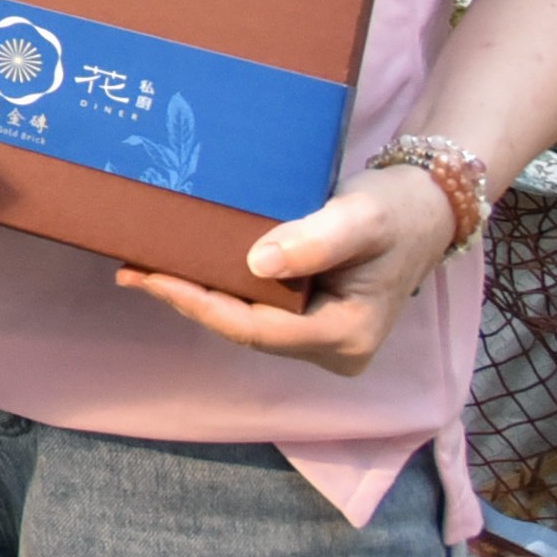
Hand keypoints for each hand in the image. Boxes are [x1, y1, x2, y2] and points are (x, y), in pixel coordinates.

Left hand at [118, 165, 452, 373]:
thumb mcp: (362, 217)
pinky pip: (257, 310)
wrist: (426, 206)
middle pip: (246, 330)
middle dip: (188, 299)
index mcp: (347, 336)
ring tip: (143, 265)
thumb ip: (318, 239)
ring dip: (198, 294)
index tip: (151, 278)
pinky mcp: (310, 320)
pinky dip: (220, 288)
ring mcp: (321, 338)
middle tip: (131, 269)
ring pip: (247, 322)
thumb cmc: (399, 210)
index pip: (258, 330)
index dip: (201, 305)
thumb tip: (258, 263)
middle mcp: (333, 349)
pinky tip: (182, 266)